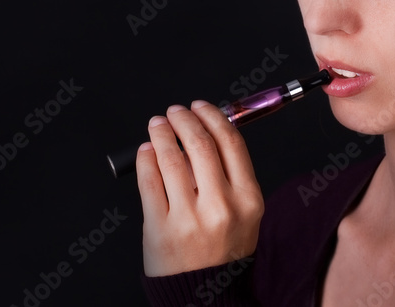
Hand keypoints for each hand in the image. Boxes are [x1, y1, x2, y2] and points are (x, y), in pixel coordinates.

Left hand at [137, 100, 264, 276]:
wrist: (206, 294)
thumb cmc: (223, 249)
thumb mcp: (244, 213)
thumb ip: (229, 175)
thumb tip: (201, 132)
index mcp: (248, 199)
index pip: (231, 143)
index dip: (213, 117)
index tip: (200, 106)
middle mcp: (221, 207)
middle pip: (201, 145)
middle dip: (184, 120)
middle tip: (175, 111)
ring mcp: (189, 218)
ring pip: (172, 159)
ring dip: (161, 133)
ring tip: (157, 125)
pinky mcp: (160, 228)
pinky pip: (149, 182)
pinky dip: (145, 159)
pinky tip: (145, 151)